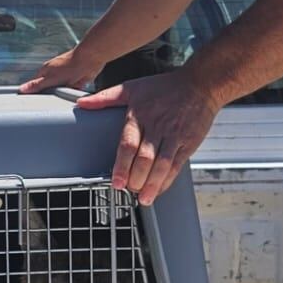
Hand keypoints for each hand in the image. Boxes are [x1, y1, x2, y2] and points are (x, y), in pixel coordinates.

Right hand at [19, 46, 104, 94]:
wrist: (91, 59)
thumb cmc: (71, 64)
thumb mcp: (51, 78)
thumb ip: (37, 85)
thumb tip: (22, 89)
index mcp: (45, 71)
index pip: (34, 84)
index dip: (33, 93)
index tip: (32, 102)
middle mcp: (54, 73)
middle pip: (47, 89)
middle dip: (50, 96)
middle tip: (50, 103)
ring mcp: (65, 76)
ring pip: (60, 90)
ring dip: (62, 94)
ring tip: (62, 99)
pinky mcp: (75, 79)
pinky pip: (70, 90)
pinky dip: (71, 93)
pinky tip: (72, 96)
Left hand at [78, 71, 217, 204]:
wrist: (200, 85)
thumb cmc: (164, 87)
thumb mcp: (132, 88)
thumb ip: (105, 98)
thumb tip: (81, 104)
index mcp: (140, 115)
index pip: (129, 144)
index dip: (122, 165)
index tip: (117, 181)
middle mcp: (157, 126)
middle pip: (145, 158)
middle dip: (136, 178)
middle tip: (128, 190)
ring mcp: (174, 136)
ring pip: (162, 165)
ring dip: (152, 185)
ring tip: (143, 198)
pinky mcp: (188, 143)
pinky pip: (177, 165)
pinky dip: (167, 180)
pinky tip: (159, 189)